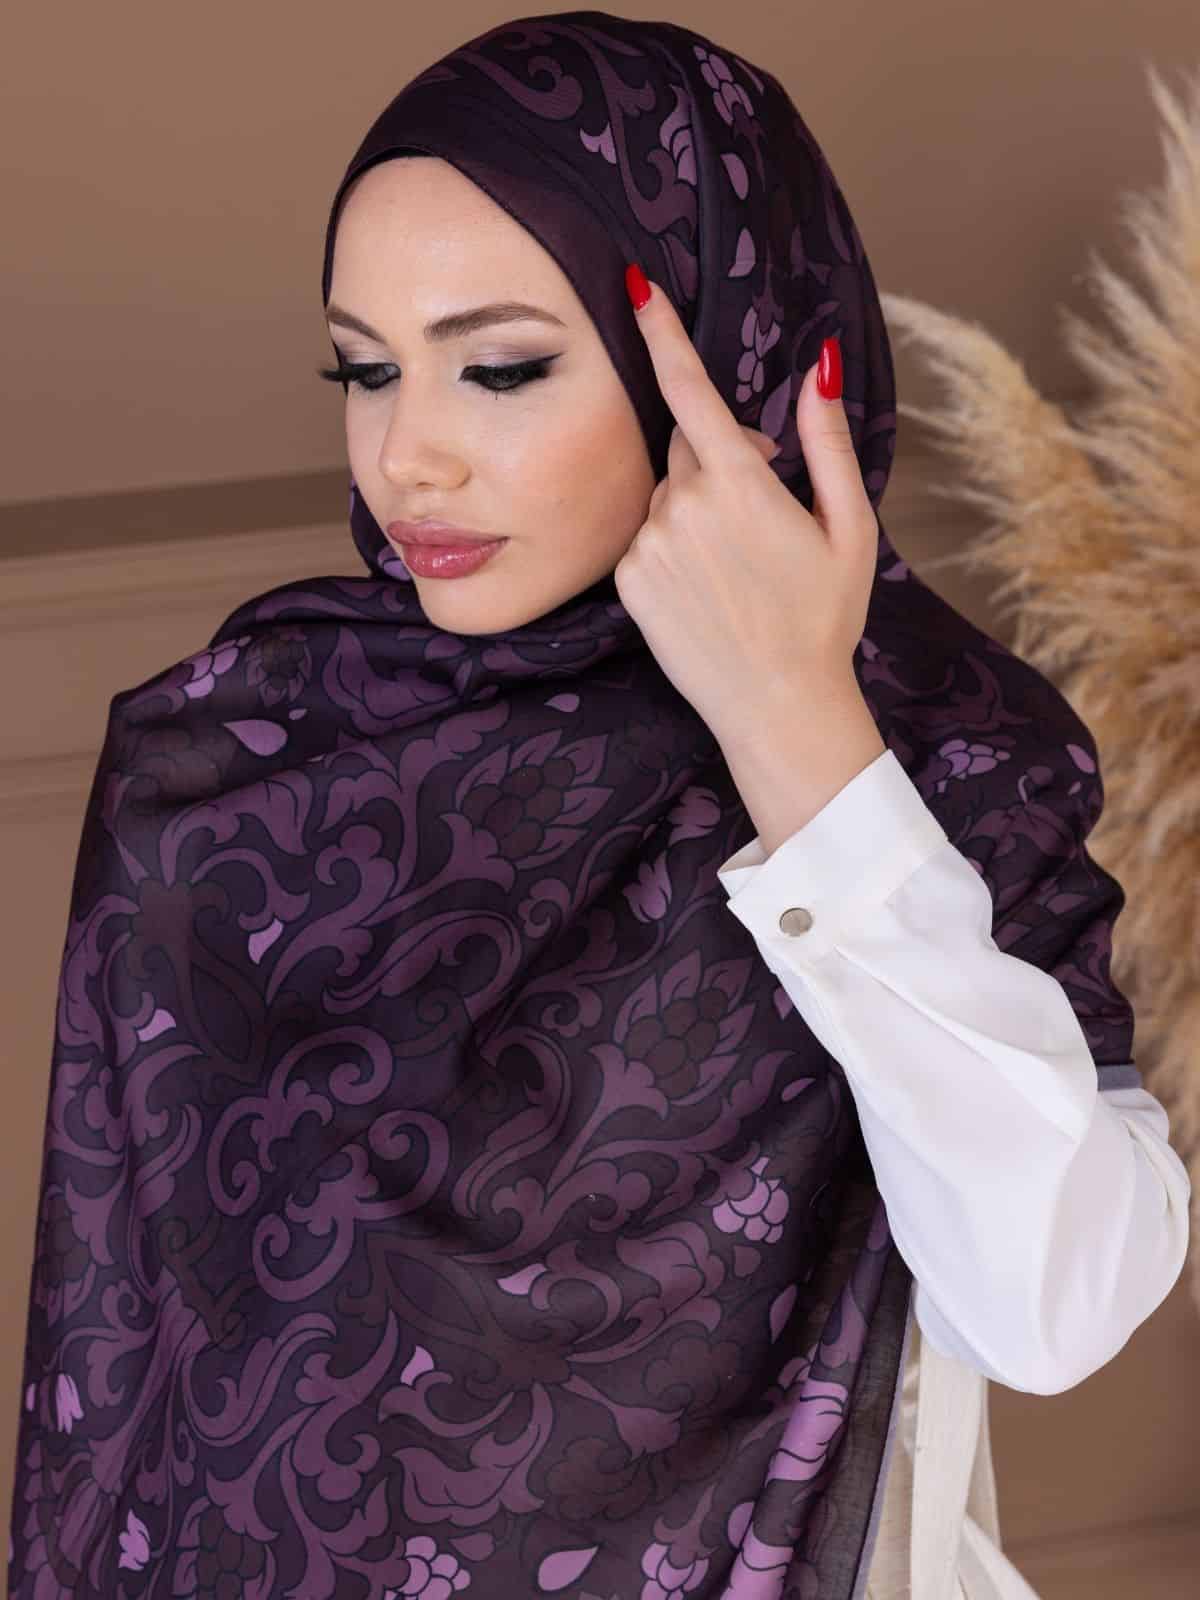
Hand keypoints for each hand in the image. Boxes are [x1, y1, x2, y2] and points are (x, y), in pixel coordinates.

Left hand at [615, 270, 879, 754]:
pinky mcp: (628, 581)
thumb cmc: (824, 619)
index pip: (689, 391)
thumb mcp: (850, 528)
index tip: (634, 288)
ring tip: (737, 565)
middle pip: (686, 446)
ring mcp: (649, 545)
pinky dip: (670, 545)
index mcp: (740, 485)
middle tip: (762, 510)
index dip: (662, 334)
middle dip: (718, 457)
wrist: (777, 706)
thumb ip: (829, 444)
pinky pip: (645, 537)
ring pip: (665, 494)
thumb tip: (819, 368)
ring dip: (694, 506)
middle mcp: (683, 506)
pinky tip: (707, 587)